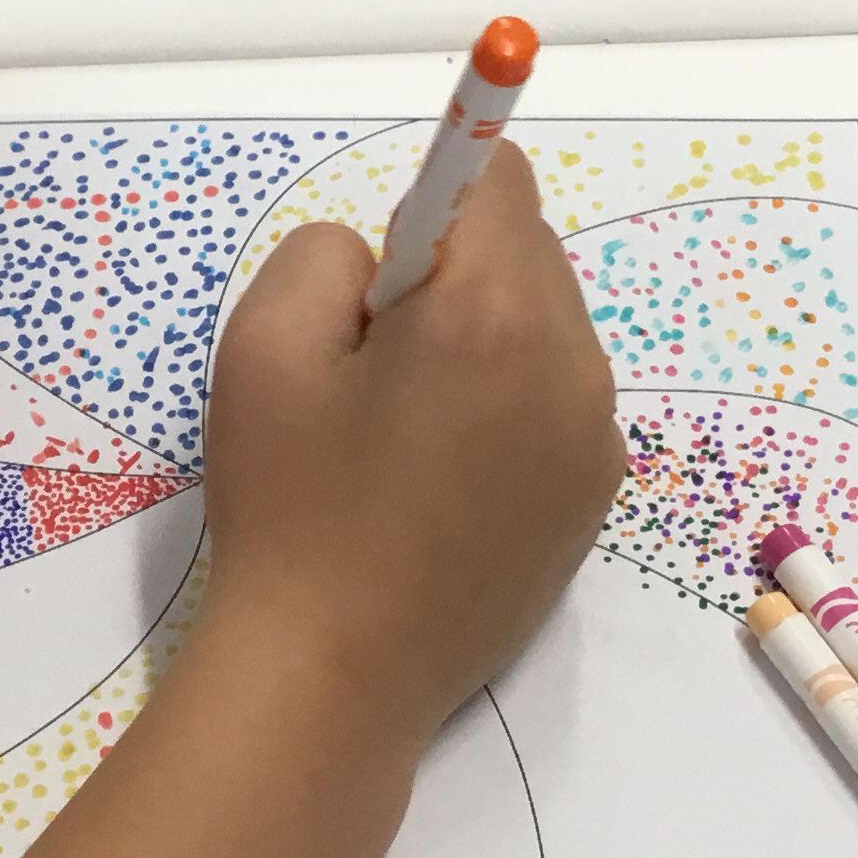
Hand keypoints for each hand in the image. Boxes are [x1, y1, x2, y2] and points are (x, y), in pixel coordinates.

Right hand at [195, 143, 622, 743]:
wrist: (332, 677)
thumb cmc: (289, 506)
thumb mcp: (262, 344)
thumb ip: (327, 254)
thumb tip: (389, 262)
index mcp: (494, 311)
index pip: (499, 180)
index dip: (430, 202)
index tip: (379, 281)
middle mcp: (572, 364)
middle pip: (528, 253)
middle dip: (455, 275)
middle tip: (371, 368)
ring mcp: (596, 440)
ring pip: (548, 329)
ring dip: (485, 342)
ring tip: (403, 434)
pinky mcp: (595, 500)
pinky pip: (558, 404)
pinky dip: (509, 409)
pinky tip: (441, 482)